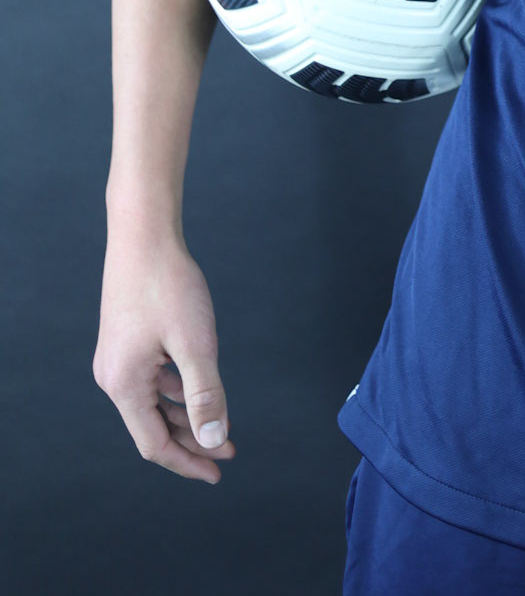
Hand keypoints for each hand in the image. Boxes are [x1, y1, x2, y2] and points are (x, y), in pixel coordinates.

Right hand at [93, 229, 235, 482]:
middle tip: (226, 450)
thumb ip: (205, 394)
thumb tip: (214, 440)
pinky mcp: (126, 341)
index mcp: (124, 386)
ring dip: (185, 416)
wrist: (144, 235)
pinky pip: (151, 381)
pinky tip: (197, 388)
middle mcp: (113, 377)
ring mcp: (117, 359)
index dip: (188, 462)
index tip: (217, 472)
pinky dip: (175, 392)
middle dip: (192, 441)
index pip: (155, 445)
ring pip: (153, 403)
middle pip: (152, 427)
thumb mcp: (195, 342)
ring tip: (219, 425)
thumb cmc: (168, 284)